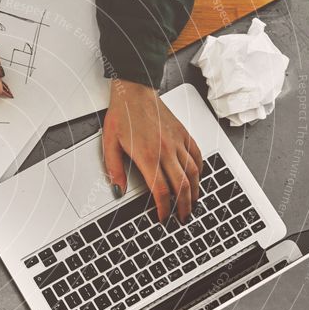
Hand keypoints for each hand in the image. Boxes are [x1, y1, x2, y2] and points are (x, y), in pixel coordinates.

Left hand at [102, 79, 202, 222]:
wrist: (134, 91)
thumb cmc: (121, 115)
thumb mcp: (109, 145)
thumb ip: (114, 170)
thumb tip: (118, 190)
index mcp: (147, 156)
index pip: (161, 190)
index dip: (164, 208)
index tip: (162, 218)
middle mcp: (165, 150)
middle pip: (182, 186)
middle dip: (183, 207)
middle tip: (182, 218)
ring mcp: (177, 142)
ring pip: (194, 173)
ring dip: (195, 192)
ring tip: (192, 204)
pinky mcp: (184, 133)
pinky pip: (197, 155)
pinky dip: (200, 170)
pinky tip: (197, 178)